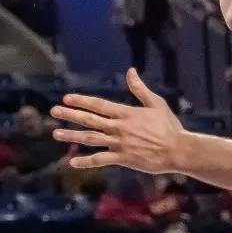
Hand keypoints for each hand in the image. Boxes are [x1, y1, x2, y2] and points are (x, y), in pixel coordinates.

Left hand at [49, 69, 185, 172]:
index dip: (81, 100)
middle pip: (89, 119)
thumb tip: (130, 71)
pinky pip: (100, 160)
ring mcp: (119, 143)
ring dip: (72, 135)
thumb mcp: (155, 103)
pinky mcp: (122, 158)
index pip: (98, 105)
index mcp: (125, 113)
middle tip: (53, 111)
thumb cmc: (168, 126)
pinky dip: (86, 161)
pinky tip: (72, 162)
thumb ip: (140, 88)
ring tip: (56, 133)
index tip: (67, 98)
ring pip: (90, 138)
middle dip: (70, 114)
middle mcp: (119, 127)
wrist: (177, 150)